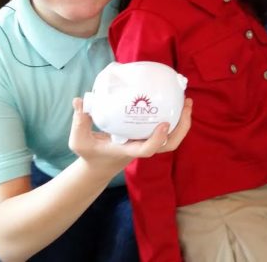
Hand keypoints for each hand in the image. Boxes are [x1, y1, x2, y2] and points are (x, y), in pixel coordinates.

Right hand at [68, 97, 193, 174]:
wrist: (99, 165)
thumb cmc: (90, 154)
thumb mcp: (79, 141)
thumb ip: (79, 122)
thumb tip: (80, 101)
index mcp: (129, 150)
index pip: (147, 149)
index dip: (158, 139)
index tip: (164, 124)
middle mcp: (142, 147)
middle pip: (170, 145)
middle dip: (182, 127)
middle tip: (186, 105)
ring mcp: (147, 142)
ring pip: (173, 138)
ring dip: (183, 121)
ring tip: (187, 101)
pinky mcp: (148, 136)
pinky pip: (166, 129)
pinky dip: (175, 118)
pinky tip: (174, 101)